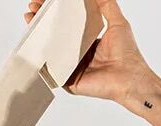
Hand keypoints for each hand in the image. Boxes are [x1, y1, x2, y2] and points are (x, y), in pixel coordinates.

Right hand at [25, 1, 152, 105]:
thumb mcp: (117, 21)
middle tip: (33, 10)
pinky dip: (43, 61)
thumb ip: (106, 5)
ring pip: (51, 52)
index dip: (57, 12)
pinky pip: (53, 72)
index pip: (68, 24)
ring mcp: (72, 68)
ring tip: (31, 22)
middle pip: (56, 36)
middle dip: (43, 22)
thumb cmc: (127, 53)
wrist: (129, 79)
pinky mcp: (68, 81)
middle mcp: (78, 54)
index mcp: (88, 40)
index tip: (45, 2)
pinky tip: (35, 48)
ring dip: (39, 38)